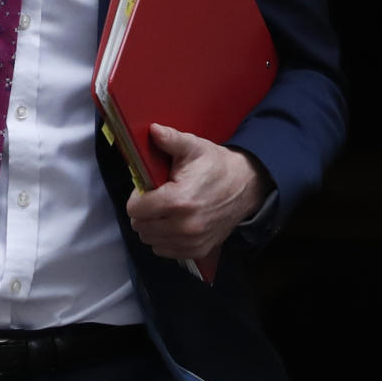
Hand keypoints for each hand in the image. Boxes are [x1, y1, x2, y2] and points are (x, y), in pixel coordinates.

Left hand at [126, 125, 268, 260]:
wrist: (246, 186)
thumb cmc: (216, 165)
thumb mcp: (193, 147)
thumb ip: (170, 139)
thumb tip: (152, 130)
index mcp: (178, 200)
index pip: (135, 209)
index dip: (136, 196)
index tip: (147, 188)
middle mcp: (184, 226)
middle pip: (140, 226)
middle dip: (142, 211)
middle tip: (155, 197)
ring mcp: (191, 241)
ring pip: (150, 240)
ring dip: (151, 225)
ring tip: (164, 209)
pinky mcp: (197, 250)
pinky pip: (164, 250)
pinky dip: (163, 238)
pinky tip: (173, 222)